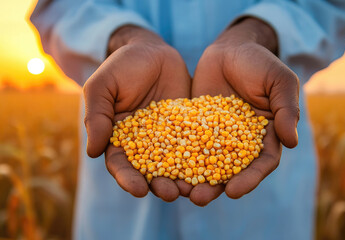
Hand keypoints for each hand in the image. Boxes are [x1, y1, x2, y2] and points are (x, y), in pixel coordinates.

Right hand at [83, 25, 191, 201]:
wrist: (152, 51)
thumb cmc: (121, 67)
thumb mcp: (102, 87)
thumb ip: (96, 116)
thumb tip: (92, 152)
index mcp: (120, 139)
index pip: (121, 164)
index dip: (127, 178)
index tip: (137, 190)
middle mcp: (144, 143)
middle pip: (150, 171)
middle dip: (159, 185)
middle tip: (170, 194)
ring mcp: (168, 137)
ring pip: (175, 164)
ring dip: (182, 179)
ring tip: (192, 190)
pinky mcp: (188, 128)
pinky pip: (196, 145)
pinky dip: (202, 158)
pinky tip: (211, 169)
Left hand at [191, 18, 299, 204]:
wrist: (230, 49)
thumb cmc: (260, 63)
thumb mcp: (279, 81)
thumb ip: (286, 108)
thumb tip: (292, 141)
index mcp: (266, 136)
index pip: (261, 163)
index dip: (249, 179)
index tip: (234, 191)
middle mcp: (241, 141)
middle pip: (231, 170)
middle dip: (216, 186)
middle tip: (199, 198)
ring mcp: (217, 135)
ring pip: (207, 162)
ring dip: (194, 179)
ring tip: (179, 191)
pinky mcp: (196, 127)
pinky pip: (187, 144)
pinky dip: (178, 157)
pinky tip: (164, 167)